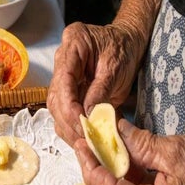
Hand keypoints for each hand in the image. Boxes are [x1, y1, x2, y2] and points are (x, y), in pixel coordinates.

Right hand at [47, 22, 143, 146]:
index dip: (69, 106)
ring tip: (84, 142)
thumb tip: (88, 116)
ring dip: (69, 127)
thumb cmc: (124, 48)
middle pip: (56, 96)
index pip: (63, 80)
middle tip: (85, 138)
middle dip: (68, 121)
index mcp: (73, 43)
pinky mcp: (69, 88)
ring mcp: (63, 75)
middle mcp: (62, 59)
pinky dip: (72, 125)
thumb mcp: (117, 67)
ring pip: (57, 106)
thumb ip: (101, 90)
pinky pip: (65, 110)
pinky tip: (83, 137)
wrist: (129, 42)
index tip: (81, 124)